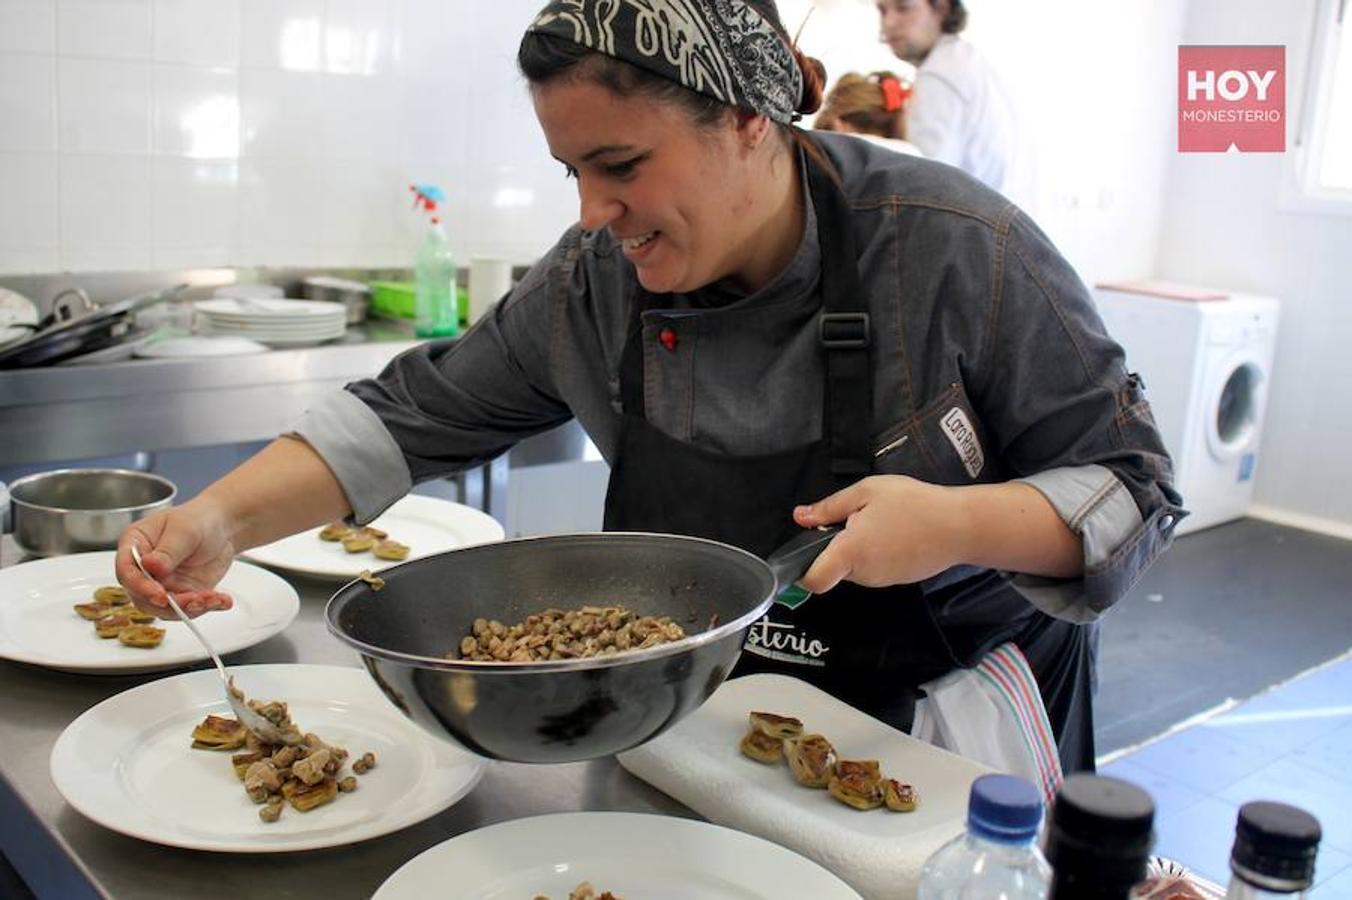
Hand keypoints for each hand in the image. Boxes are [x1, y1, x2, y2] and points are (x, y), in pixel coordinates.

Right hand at [115, 500, 236, 618]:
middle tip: (193, 599)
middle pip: (142, 596)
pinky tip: (223, 600)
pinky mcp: (182, 593)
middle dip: (168, 603)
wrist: (222, 527)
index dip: (140, 586)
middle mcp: (144, 569)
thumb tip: (150, 566)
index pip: (126, 571)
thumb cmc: (197, 519)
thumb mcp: (184, 530)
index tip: (159, 595)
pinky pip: (189, 608)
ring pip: (166, 608)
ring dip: (189, 608)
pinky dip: (207, 606)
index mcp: (135, 545)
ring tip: (213, 598)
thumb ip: (168, 550)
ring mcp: (162, 584)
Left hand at [792, 475, 967, 593]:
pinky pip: (873, 570)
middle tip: (857, 518)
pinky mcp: (897, 581)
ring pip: (854, 569)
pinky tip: (895, 534)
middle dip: (836, 548)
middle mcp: (863, 574)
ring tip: (881, 523)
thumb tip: (800, 517)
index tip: (804, 552)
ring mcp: (881, 581)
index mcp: (851, 552)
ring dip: (857, 550)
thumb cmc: (913, 503)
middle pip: (834, 568)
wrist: (960, 526)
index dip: (802, 571)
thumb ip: (830, 507)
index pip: (814, 580)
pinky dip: (876, 555)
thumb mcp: (868, 491)